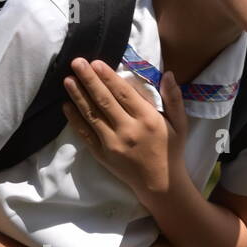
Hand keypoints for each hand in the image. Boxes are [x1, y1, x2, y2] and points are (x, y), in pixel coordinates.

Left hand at [61, 57, 188, 200]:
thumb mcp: (180, 124)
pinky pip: (86, 135)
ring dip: (78, 96)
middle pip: (104, 101)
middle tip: (76, 62)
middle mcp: (128, 130)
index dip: (109, 77)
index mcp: (148, 119)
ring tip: (68, 80)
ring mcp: (113, 144)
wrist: (160, 184)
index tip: (96, 63)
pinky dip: (75, 120)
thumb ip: (174, 98)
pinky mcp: (103, 155)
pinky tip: (66, 106)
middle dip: (89, 80)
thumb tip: (169, 74)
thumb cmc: (171, 150)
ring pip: (92, 115)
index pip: (124, 94)